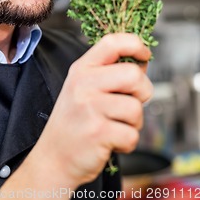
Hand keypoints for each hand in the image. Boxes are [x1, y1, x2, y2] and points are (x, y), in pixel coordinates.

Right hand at [31, 33, 152, 187]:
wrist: (54, 157)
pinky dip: (128, 142)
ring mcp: (89, 107)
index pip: (113, 42)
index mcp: (82, 68)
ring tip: (116, 126)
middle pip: (133, 75)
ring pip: (136, 108)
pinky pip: (132, 134)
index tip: (145, 55)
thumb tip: (142, 61)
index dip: (136, 44)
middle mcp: (84, 84)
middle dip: (142, 92)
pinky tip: (112, 141)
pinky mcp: (98, 132)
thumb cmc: (75, 121)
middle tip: (130, 103)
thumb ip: (110, 72)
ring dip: (134, 123)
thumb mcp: (84, 87)